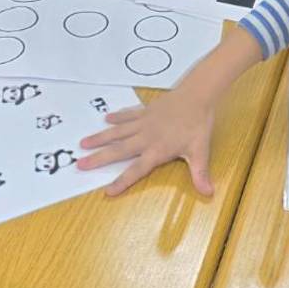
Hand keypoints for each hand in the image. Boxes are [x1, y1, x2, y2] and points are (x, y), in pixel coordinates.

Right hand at [77, 87, 215, 197]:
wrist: (197, 95)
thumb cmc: (198, 124)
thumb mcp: (200, 151)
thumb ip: (200, 174)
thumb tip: (208, 193)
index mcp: (157, 151)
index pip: (136, 170)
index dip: (122, 182)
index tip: (107, 191)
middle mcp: (146, 138)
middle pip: (119, 151)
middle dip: (99, 159)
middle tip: (80, 164)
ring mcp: (144, 122)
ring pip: (118, 132)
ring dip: (101, 138)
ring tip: (83, 143)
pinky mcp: (146, 110)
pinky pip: (128, 114)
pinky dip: (118, 117)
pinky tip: (106, 118)